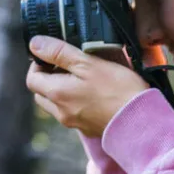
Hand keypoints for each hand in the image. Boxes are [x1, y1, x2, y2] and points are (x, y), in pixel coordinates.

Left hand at [25, 36, 151, 137]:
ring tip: (83, 80)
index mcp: (57, 93)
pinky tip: (95, 95)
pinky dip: (77, 104)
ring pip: (57, 106)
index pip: (31, 79)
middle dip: (48, 79)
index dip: (38, 65)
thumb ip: (59, 52)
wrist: (141, 120)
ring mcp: (75, 124)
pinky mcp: (89, 129)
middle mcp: (61, 112)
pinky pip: (74, 115)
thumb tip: (35, 44)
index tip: (53, 57)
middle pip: (42, 94)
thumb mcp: (87, 62)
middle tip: (67, 67)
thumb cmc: (118, 90)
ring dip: (63, 92)